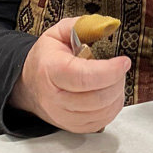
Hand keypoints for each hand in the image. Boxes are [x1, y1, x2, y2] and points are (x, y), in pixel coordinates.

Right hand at [10, 18, 130, 132]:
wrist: (29, 84)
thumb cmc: (46, 58)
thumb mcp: (59, 33)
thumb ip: (84, 25)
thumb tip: (108, 25)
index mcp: (50, 70)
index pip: (83, 77)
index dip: (109, 71)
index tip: (123, 62)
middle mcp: (54, 98)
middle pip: (96, 98)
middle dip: (117, 81)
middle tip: (119, 68)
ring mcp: (63, 116)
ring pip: (102, 112)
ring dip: (117, 94)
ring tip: (113, 79)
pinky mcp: (73, 127)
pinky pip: (102, 121)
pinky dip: (112, 107)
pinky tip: (109, 93)